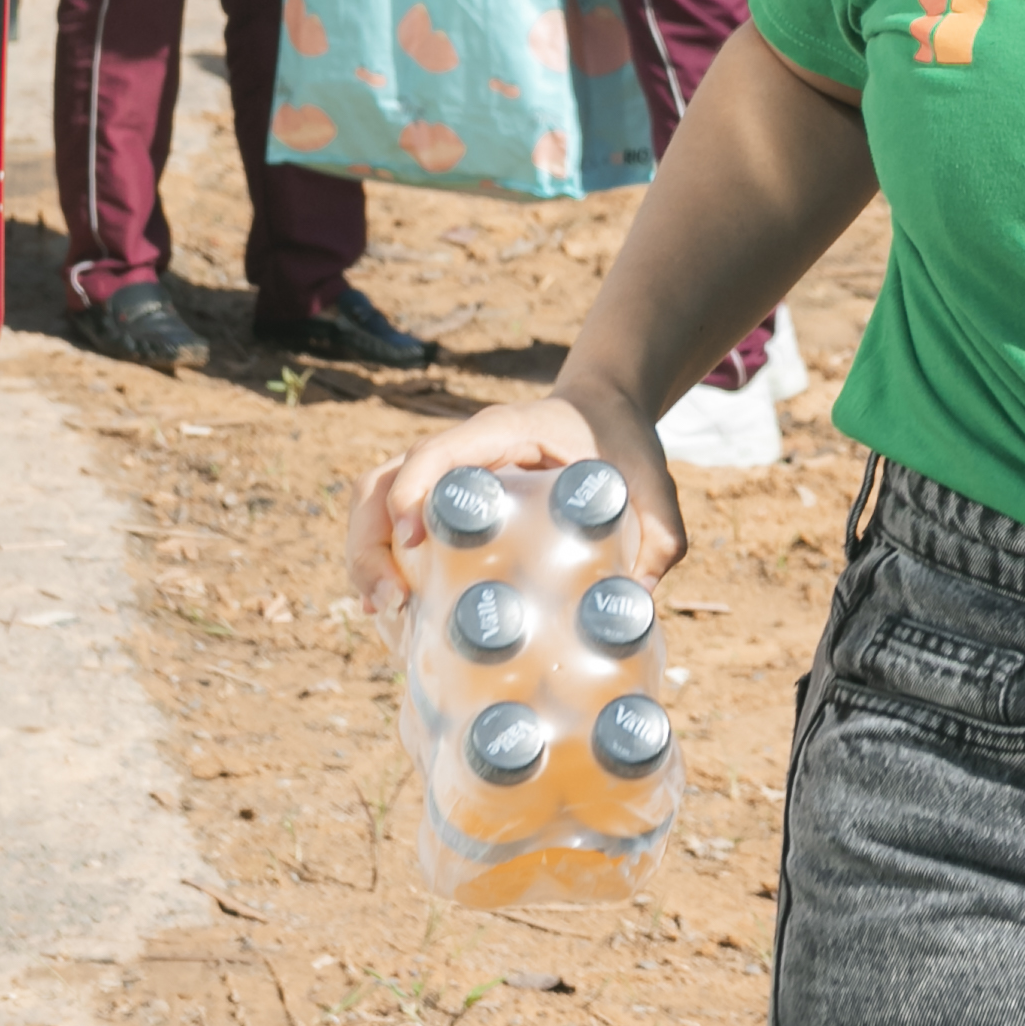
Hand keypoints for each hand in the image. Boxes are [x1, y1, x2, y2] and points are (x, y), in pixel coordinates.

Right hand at [345, 385, 685, 616]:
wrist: (606, 411)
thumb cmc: (622, 443)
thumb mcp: (651, 482)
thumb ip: (660, 533)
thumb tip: (637, 600)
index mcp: (501, 431)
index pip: (436, 451)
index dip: (412, 492)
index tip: (413, 542)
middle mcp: (460, 449)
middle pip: (382, 483)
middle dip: (370, 544)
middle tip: (390, 603)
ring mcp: (443, 474)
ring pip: (374, 503)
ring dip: (364, 556)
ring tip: (384, 614)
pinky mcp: (441, 500)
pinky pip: (390, 523)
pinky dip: (379, 561)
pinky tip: (391, 612)